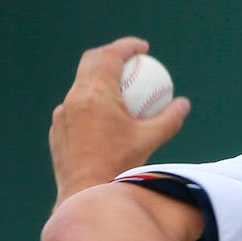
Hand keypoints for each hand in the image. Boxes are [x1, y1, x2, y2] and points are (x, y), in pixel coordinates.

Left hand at [50, 36, 190, 202]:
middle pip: (91, 61)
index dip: (127, 46)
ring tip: (117, 87)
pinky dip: (89, 103)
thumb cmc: (119, 167)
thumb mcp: (150, 141)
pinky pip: (74, 108)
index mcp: (96, 95)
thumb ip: (169, 119)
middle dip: (110, 54)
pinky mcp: (57, 129)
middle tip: (130, 60)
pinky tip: (103, 118)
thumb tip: (183, 104)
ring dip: (98, 78)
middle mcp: (75, 98)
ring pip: (80, 84)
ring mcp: (63, 114)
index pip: (110, 56)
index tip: (143, 49)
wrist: (84, 194)